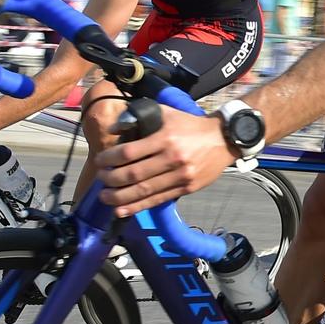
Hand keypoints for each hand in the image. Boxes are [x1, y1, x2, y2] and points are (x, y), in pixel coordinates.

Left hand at [92, 105, 231, 214]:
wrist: (224, 139)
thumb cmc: (191, 126)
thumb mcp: (167, 113)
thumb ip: (141, 116)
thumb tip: (115, 128)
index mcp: (164, 138)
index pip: (128, 152)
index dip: (109, 159)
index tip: (100, 161)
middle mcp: (171, 158)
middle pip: (133, 174)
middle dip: (111, 179)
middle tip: (101, 178)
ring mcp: (179, 176)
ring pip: (143, 191)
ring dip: (119, 197)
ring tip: (105, 197)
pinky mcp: (185, 188)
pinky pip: (157, 200)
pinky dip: (137, 207)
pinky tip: (121, 210)